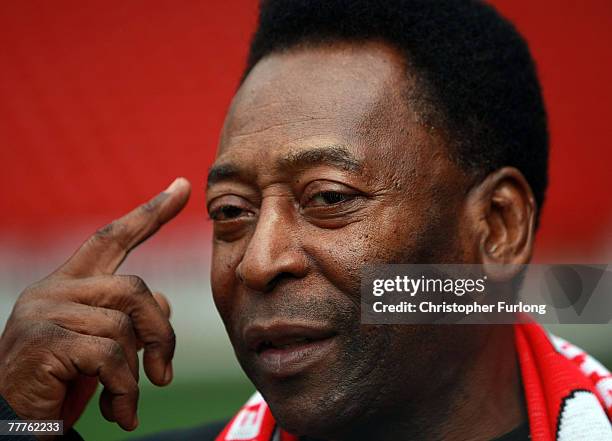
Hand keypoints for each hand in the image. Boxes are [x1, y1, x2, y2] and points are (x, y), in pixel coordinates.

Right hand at [0, 177, 190, 432]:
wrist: (13, 424)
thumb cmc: (61, 383)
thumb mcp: (100, 346)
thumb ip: (129, 318)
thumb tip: (166, 302)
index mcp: (69, 284)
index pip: (112, 238)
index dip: (150, 213)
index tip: (182, 186)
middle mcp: (54, 289)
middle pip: (134, 289)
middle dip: (159, 333)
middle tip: (163, 374)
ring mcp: (44, 312)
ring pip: (124, 326)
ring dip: (137, 372)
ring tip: (126, 401)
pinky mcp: (43, 340)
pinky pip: (110, 355)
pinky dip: (124, 388)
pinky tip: (118, 412)